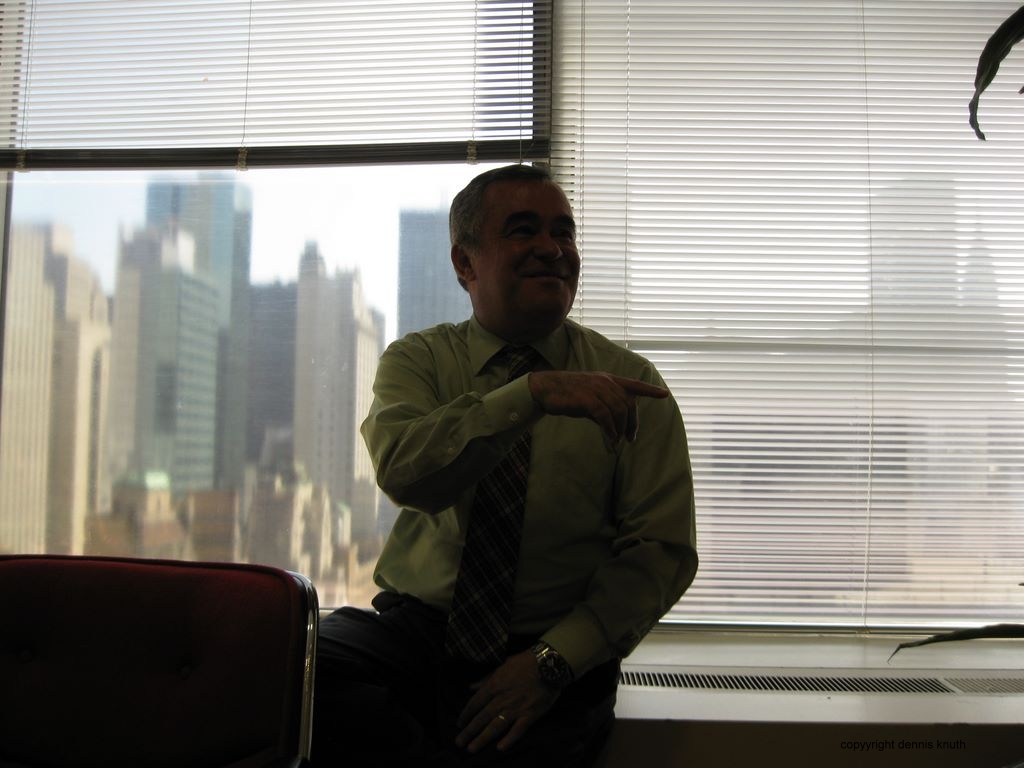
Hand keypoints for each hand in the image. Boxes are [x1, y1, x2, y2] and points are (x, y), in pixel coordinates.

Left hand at [454, 651, 559, 753]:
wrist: (548, 663)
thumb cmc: (524, 662)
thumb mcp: (502, 666)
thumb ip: (486, 679)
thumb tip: (471, 687)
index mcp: (494, 686)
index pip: (475, 703)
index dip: (466, 714)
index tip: (460, 724)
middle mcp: (502, 699)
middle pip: (482, 717)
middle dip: (469, 731)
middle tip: (459, 743)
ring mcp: (516, 708)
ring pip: (495, 726)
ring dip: (482, 738)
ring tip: (472, 749)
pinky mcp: (530, 714)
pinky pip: (518, 730)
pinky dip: (509, 739)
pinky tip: (500, 748)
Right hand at [528, 371, 669, 447]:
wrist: (546, 389)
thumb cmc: (567, 394)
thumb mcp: (590, 397)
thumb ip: (605, 406)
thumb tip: (614, 425)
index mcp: (608, 379)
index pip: (634, 384)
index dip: (650, 390)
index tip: (665, 394)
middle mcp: (606, 382)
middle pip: (629, 404)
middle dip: (633, 423)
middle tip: (630, 438)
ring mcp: (597, 389)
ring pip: (619, 411)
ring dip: (621, 429)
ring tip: (617, 441)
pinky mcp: (588, 399)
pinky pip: (606, 417)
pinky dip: (610, 430)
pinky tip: (609, 439)